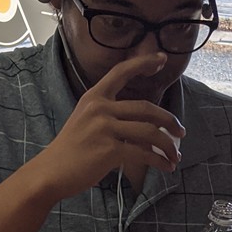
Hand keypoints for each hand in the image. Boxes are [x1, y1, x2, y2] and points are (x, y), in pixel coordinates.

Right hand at [33, 53, 184, 198]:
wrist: (50, 173)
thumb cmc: (70, 151)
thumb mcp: (85, 121)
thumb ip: (108, 115)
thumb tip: (143, 124)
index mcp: (94, 97)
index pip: (121, 72)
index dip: (143, 63)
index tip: (162, 59)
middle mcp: (100, 108)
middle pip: (147, 108)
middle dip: (170, 121)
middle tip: (181, 132)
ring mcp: (105, 128)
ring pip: (150, 132)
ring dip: (168, 145)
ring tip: (176, 156)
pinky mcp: (109, 150)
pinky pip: (143, 153)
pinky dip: (159, 161)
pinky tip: (166, 167)